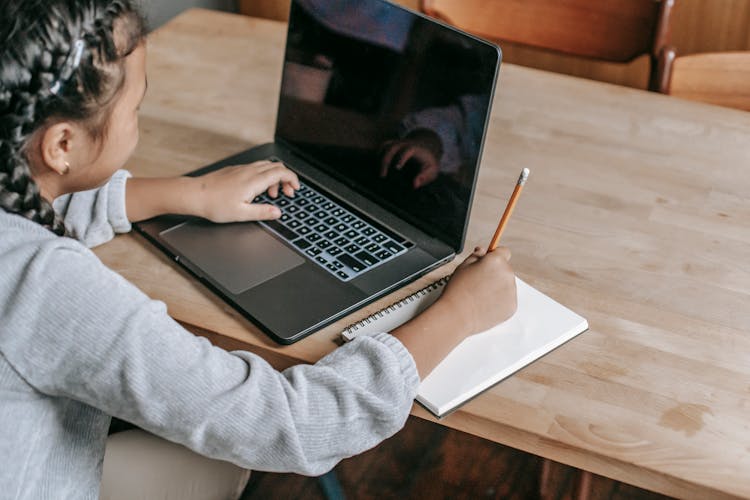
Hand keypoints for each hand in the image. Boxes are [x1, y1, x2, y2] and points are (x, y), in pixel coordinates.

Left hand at [194, 160, 299, 222]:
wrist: (194, 195)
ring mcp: (242, 169)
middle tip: (287, 193)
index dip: (292, 179)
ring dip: (274, 178)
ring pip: (266, 166)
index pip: (281, 172)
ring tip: (271, 194)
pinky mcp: (235, 170)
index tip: (295, 188)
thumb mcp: (242, 214)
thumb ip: (262, 212)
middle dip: (286, 179)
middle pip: (276, 166)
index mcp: (254, 181)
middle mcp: (249, 171)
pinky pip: (256, 168)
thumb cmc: (214, 204)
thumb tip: (277, 212)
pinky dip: (263, 176)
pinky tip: (257, 190)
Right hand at [379, 129, 442, 188]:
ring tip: (378, 173)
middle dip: (385, 160)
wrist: (427, 148)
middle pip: (392, 147)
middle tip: (382, 176)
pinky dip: (377, 155)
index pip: (407, 150)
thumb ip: (424, 177)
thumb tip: (415, 185)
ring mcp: (397, 143)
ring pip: (384, 146)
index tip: (397, 168)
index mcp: (415, 148)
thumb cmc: (428, 162)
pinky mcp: (392, 145)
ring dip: (379, 158)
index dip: (402, 158)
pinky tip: (376, 167)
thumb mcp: (432, 170)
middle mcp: (404, 144)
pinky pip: (382, 147)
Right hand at [391, 245, 515, 377]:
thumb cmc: (457, 290)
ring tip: (480, 296)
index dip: (495, 256)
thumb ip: (476, 255)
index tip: (489, 263)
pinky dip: (499, 302)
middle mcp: (508, 274)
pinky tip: (485, 304)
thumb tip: (483, 250)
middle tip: (478, 283)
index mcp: (496, 261)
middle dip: (495, 274)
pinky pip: (507, 300)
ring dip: (497, 288)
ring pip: (506, 285)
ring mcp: (512, 291)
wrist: (457, 315)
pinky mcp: (512, 306)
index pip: (504, 252)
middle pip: (505, 270)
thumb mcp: (463, 266)